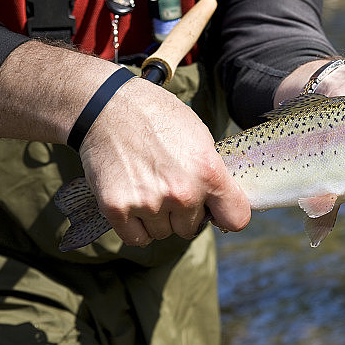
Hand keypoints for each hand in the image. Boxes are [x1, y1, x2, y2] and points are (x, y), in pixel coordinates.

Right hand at [79, 77, 250, 245]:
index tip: (215, 211)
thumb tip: (221, 202)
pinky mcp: (116, 208)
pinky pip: (136, 238)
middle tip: (167, 186)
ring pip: (162, 233)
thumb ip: (212, 173)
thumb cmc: (158, 118)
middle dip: (182, 214)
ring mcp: (148, 202)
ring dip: (157, 218)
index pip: (236, 219)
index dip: (226, 215)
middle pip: (191, 228)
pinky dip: (135, 227)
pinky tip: (133, 201)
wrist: (108, 106)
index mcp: (208, 172)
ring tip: (147, 186)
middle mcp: (181, 193)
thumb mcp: (200, 137)